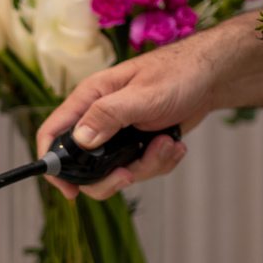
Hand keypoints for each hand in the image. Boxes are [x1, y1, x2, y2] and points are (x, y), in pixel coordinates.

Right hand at [36, 32, 217, 199]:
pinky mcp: (138, 144)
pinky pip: (140, 168)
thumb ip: (108, 115)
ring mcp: (118, 134)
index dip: (52, 163)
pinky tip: (173, 145)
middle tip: (130, 175)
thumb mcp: (142, 94)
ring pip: (115, 172)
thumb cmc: (178, 73)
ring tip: (166, 144)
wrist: (210, 77)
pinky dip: (159, 164)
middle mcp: (98, 119)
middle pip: (84, 166)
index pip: (53, 133)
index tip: (69, 190)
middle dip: (109, 178)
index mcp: (89, 100)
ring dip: (145, 167)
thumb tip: (80, 141)